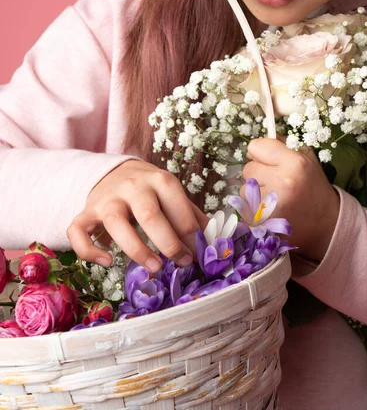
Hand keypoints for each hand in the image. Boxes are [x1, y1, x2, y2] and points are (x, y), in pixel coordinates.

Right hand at [67, 160, 208, 270]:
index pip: (178, 208)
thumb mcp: (173, 194)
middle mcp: (132, 187)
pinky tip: (107, 262)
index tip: (197, 255)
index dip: (191, 236)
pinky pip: (78, 231)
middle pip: (150, 215)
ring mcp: (107, 199)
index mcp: (159, 180)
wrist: (113, 172)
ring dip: (137, 249)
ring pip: (116, 223)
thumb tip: (213, 241)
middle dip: (168, 243)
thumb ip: (191, 215)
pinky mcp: (86, 212)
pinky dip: (89, 250)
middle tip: (181, 263)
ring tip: (154, 267)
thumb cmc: (150, 190)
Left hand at [243, 138, 339, 261]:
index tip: (268, 159)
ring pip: (244, 188)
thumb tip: (257, 141)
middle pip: (248, 168)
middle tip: (275, 180)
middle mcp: (282, 182)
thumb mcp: (305, 157)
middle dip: (259, 172)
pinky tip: (271, 208)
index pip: (256, 146)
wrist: (325, 222)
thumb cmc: (312, 185)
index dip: (260, 151)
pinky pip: (245, 205)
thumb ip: (281, 144)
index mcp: (294, 163)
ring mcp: (271, 204)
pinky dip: (254, 206)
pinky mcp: (263, 222)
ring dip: (255, 190)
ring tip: (274, 195)